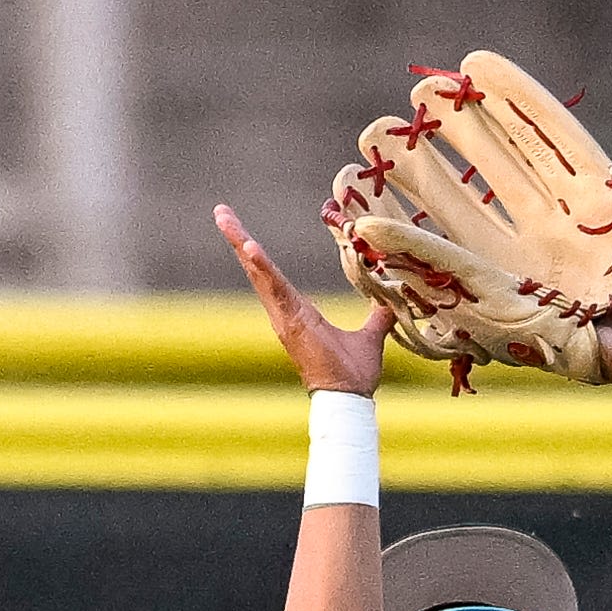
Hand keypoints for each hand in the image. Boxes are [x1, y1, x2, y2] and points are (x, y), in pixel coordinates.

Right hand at [215, 205, 394, 394]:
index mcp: (299, 312)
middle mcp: (285, 312)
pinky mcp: (290, 323)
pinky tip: (249, 247)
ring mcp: (285, 318)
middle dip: (238, 239)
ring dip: (242, 245)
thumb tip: (391, 300)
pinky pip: (274, 290)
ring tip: (225, 219)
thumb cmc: (353, 376)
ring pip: (260, 275)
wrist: (348, 399)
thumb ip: (378, 316)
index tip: (242, 232)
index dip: (257, 254)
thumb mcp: (369, 338)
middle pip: (257, 269)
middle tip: (221, 211)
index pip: (273, 276)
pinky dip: (262, 268)